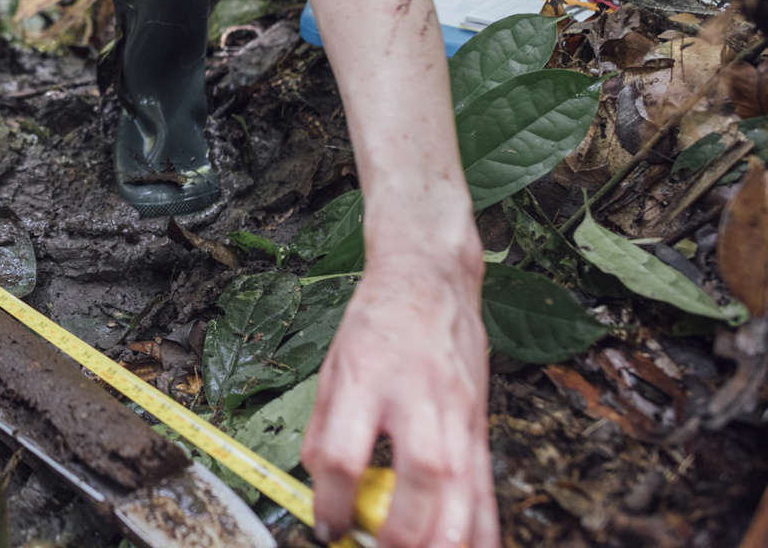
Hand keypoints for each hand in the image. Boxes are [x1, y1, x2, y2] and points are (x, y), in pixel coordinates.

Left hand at [300, 255, 497, 547]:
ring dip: (443, 540)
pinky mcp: (480, 428)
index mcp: (366, 380)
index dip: (332, 501)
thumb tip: (317, 488)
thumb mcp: (332, 368)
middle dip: (399, 533)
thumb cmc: (376, 324)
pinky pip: (487, 490)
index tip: (326, 526)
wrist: (429, 283)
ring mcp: (457, 414)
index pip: (343, 455)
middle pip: (418, 478)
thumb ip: (322, 429)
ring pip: (461, 491)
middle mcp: (417, 398)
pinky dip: (482, 531)